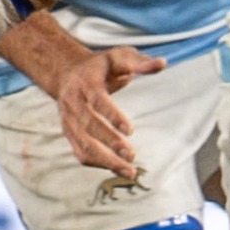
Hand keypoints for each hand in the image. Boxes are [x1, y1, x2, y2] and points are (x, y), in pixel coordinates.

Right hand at [54, 46, 165, 173]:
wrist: (66, 72)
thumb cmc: (100, 66)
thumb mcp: (119, 57)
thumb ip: (140, 62)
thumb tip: (162, 63)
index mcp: (85, 83)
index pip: (97, 101)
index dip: (112, 115)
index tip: (130, 130)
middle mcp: (73, 103)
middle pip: (88, 126)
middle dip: (110, 143)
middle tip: (132, 156)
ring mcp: (68, 120)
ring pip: (83, 144)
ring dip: (105, 160)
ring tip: (130, 172)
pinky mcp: (69, 133)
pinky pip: (80, 152)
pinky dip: (98, 164)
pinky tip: (118, 170)